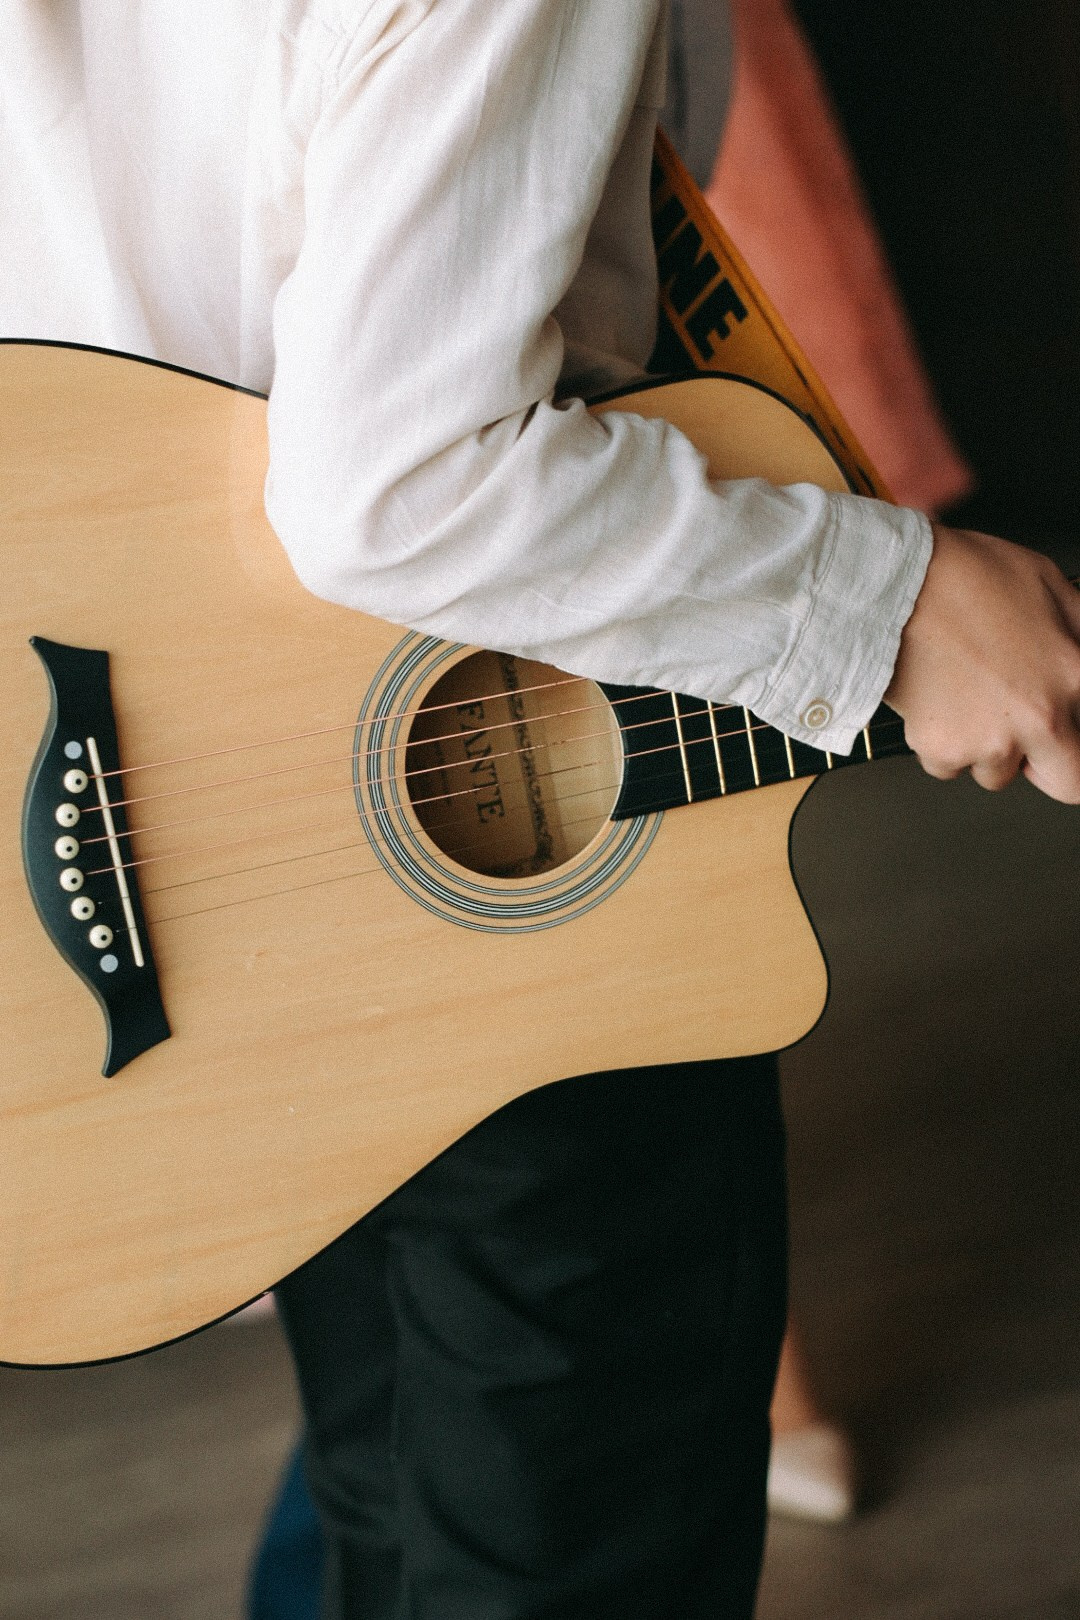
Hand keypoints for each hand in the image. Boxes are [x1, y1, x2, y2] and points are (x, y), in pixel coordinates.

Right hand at [885, 525, 1079, 802]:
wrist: (894, 588)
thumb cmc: (962, 577)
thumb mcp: (1047, 582)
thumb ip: (1077, 630)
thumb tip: (1079, 652)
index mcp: (1075, 675)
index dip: (1077, 733)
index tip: (1066, 733)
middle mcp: (1040, 717)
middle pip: (1067, 785)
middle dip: (1046, 766)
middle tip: (1024, 739)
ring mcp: (991, 741)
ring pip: (996, 773)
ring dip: (985, 748)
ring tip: (966, 698)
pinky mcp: (943, 749)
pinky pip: (947, 766)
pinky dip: (941, 743)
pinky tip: (937, 701)